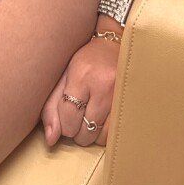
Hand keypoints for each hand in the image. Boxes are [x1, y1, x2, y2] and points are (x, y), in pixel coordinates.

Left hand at [41, 34, 120, 149]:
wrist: (114, 44)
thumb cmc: (85, 61)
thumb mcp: (63, 77)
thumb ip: (52, 108)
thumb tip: (51, 139)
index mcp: (82, 76)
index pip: (68, 120)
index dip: (64, 125)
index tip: (67, 116)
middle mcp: (104, 86)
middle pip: (85, 132)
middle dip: (78, 130)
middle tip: (79, 115)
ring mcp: (121, 95)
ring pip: (101, 137)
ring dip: (93, 133)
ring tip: (91, 116)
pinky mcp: (132, 101)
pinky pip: (116, 132)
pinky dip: (107, 131)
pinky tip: (103, 118)